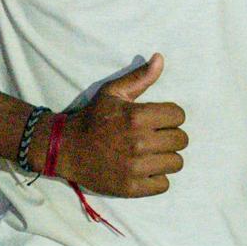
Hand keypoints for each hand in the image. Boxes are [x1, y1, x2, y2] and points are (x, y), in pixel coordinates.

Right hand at [54, 55, 186, 197]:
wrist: (65, 148)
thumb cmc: (92, 118)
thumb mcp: (112, 92)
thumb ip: (139, 77)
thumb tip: (160, 58)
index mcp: (137, 116)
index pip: (179, 115)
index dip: (170, 116)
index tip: (158, 120)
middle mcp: (139, 142)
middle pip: (181, 140)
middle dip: (170, 137)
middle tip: (154, 137)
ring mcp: (135, 167)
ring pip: (176, 163)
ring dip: (166, 158)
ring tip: (151, 154)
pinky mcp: (131, 188)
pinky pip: (164, 184)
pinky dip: (157, 178)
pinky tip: (144, 170)